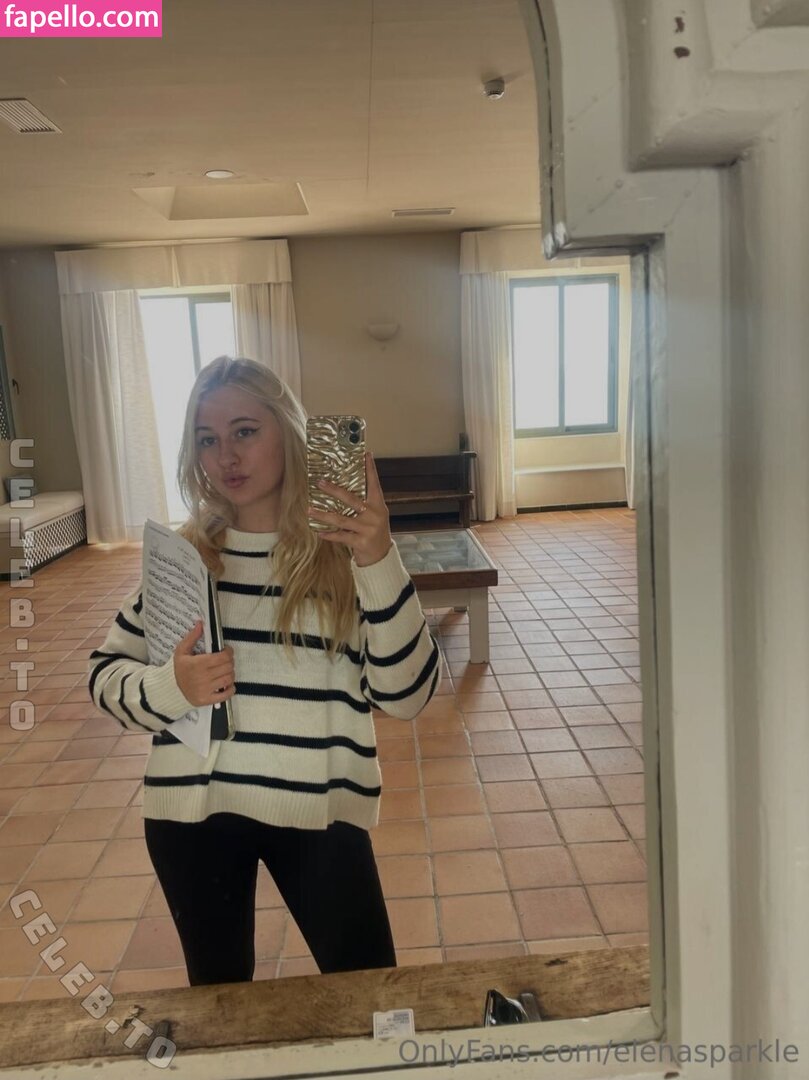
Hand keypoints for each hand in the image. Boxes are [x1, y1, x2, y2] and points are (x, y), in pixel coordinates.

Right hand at [173, 621, 235, 706]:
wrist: (170, 689)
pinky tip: (226, 684)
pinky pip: (226, 695)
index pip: (224, 657)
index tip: (226, 651)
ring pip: (229, 679)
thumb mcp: (181, 651)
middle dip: (229, 662)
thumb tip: (201, 624)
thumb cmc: (179, 669)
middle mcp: (203, 677)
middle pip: (228, 667)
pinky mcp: (207, 700)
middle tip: (225, 661)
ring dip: (230, 674)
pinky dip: (231, 689)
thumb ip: (192, 637)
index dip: (229, 652)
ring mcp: (205, 690)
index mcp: (198, 663)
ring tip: (224, 672)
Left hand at [308, 451, 392, 566]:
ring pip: (341, 519)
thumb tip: (343, 487)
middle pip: (351, 499)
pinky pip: (341, 536)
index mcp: (378, 505)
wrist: (381, 556)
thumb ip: (364, 502)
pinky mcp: (360, 542)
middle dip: (334, 490)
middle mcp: (374, 515)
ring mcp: (368, 529)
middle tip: (320, 482)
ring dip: (323, 515)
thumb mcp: (375, 514)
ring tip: (309, 510)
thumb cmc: (374, 530)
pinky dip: (329, 535)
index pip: (374, 483)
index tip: (365, 454)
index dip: (370, 468)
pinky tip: (318, 532)